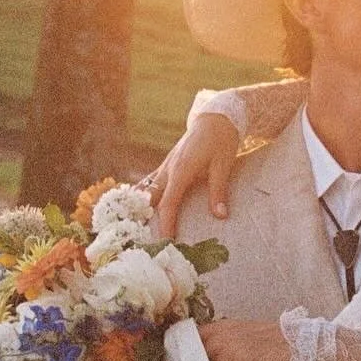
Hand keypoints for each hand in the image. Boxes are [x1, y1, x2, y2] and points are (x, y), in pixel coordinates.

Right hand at [150, 114, 240, 238]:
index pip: (168, 204)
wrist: (215, 118)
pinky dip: (144, 197)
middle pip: (150, 200)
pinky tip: (140, 208)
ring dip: (142, 209)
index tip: (166, 242)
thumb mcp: (223, 165)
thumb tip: (220, 216)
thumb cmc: (221, 140)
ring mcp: (166, 166)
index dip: (166, 224)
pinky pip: (151, 183)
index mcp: (180, 170)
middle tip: (145, 241)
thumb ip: (218, 191)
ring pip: (147, 191)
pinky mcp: (168, 165)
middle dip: (146, 220)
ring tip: (137, 229)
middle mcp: (168, 169)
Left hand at [199, 319, 290, 360]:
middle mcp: (223, 334)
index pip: (193, 336)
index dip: (188, 352)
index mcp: (222, 326)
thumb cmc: (273, 339)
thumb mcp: (244, 332)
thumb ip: (224, 341)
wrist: (298, 341)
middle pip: (200, 359)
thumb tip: (206, 360)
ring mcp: (232, 348)